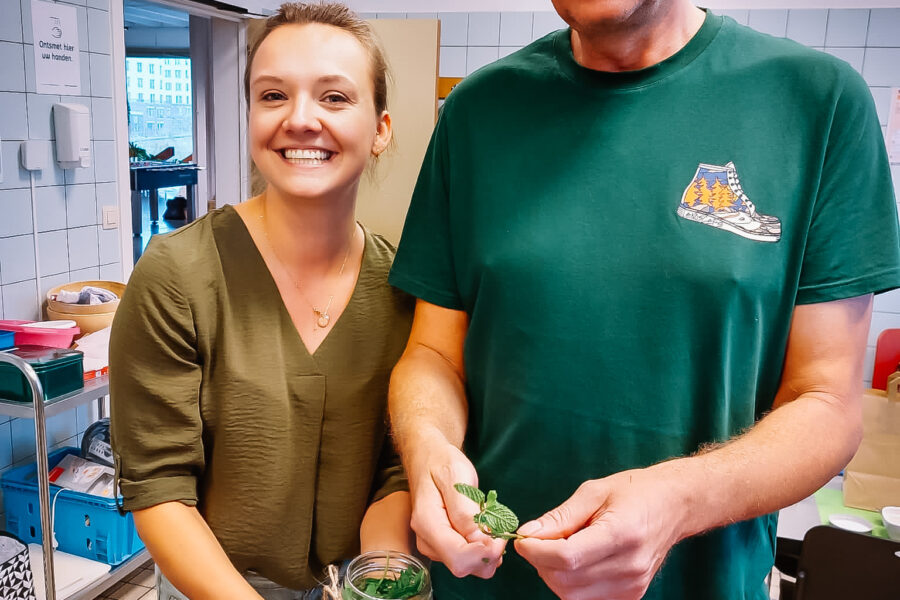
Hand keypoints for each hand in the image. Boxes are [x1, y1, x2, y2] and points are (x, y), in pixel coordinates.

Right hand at [407, 440, 506, 577]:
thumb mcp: (456, 476)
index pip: (458, 558)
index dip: (485, 553)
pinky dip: (482, 546)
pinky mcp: (443, 546)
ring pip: (469, 566)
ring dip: (487, 549)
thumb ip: (466, 512)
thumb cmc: (442, 463)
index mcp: (427, 523)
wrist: (428, 458)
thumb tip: (481, 542)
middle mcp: (427, 541)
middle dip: (488, 552)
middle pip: (464, 566)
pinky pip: (469, 557)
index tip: (500, 535)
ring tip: (488, 521)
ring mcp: (434, 546)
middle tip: (498, 525)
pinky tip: (482, 526)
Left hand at [514, 469, 681, 599]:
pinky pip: (586, 599)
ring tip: (561, 548)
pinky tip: (577, 561)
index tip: (522, 539)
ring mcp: (632, 586)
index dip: (535, 550)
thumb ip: (559, 517)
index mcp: (621, 534)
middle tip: (539, 540)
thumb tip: (526, 534)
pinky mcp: (631, 596)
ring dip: (554, 575)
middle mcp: (629, 567)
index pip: (566, 557)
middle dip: (541, 562)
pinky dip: (571, 583)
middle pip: (566, 581)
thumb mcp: (594, 492)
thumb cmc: (634, 491)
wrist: (675, 506)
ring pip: (572, 596)